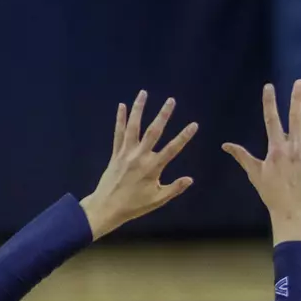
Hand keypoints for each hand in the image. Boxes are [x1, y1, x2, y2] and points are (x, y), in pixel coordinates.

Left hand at [81, 92, 198, 238]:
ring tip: (143, 93)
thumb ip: (175, 188)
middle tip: (171, 100)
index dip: (184, 136)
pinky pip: (118, 133)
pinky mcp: (116, 153)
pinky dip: (120, 119)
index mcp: (153, 167)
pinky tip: (122, 106)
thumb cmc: (135, 205)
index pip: (172, 148)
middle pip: (153, 132)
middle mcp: (139, 156)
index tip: (194, 124)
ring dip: (138, 109)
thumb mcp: (158, 199)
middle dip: (163, 115)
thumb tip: (190, 179)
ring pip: (133, 127)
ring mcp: (126, 153)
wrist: (107, 206)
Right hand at [224, 81, 300, 243]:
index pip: (271, 119)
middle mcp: (294, 148)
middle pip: (297, 117)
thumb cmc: (271, 192)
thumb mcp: (254, 172)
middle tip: (300, 82)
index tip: (269, 86)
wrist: (291, 211)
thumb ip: (242, 156)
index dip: (269, 102)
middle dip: (297, 98)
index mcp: (277, 148)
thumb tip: (225, 145)